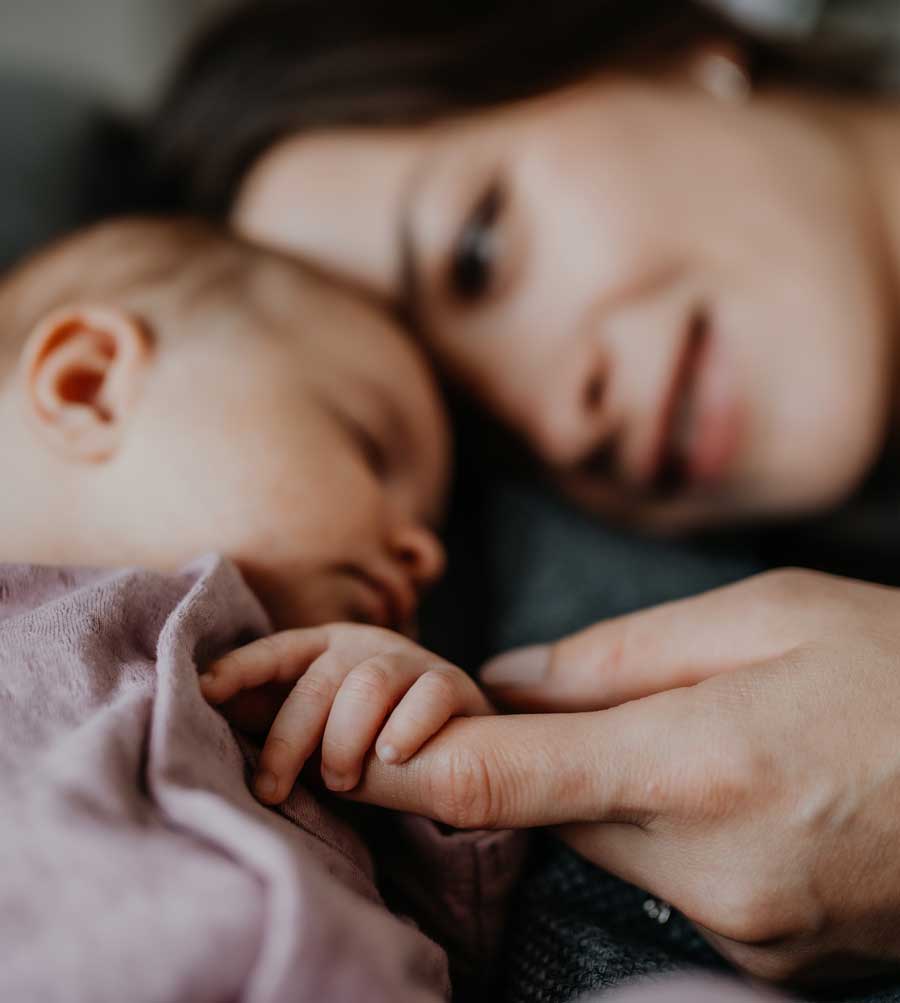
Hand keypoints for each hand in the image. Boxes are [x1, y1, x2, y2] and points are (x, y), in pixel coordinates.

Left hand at [201, 624, 492, 804]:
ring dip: (346, 740)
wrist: (457, 743)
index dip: (241, 668)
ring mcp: (411, 660)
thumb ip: (277, 716)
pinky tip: (392, 757)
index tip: (204, 691)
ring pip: (369, 686)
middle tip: (273, 789)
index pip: (276, 651)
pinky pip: (427, 697)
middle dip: (289, 738)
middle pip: (318, 682)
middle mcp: (365, 645)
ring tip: (341, 783)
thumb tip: (209, 716)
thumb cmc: (372, 733)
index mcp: (325, 646)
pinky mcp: (452, 682)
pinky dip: (406, 729)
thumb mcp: (320, 722)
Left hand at [342, 570, 899, 983]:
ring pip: (604, 847)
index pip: (497, 779)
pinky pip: (668, 884)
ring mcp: (741, 930)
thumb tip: (508, 681)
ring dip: (608, 792)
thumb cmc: (899, 669)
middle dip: (530, 760)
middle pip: (545, 813)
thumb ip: (619, 655)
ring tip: (703, 738)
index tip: (333, 751)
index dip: (397, 766)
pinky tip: (742, 791)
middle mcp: (709, 869)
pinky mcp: (766, 958)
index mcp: (699, 760)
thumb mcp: (766, 616)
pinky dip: (666, 833)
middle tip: (583, 706)